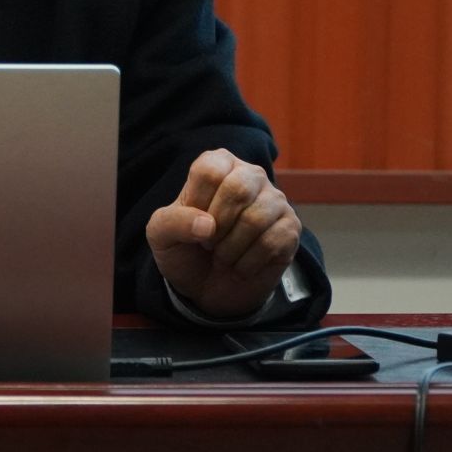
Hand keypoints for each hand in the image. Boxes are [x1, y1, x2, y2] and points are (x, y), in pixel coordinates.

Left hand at [145, 149, 300, 319]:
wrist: (208, 287)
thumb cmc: (186, 249)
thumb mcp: (161, 235)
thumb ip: (173, 222)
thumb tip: (207, 225)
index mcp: (219, 164)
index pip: (209, 171)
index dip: (196, 204)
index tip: (192, 223)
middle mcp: (251, 175)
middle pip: (238, 190)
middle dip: (217, 226)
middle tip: (208, 243)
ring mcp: (275, 201)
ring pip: (256, 219)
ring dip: (230, 249)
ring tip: (223, 255)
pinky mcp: (290, 228)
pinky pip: (272, 243)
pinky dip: (247, 264)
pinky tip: (240, 266)